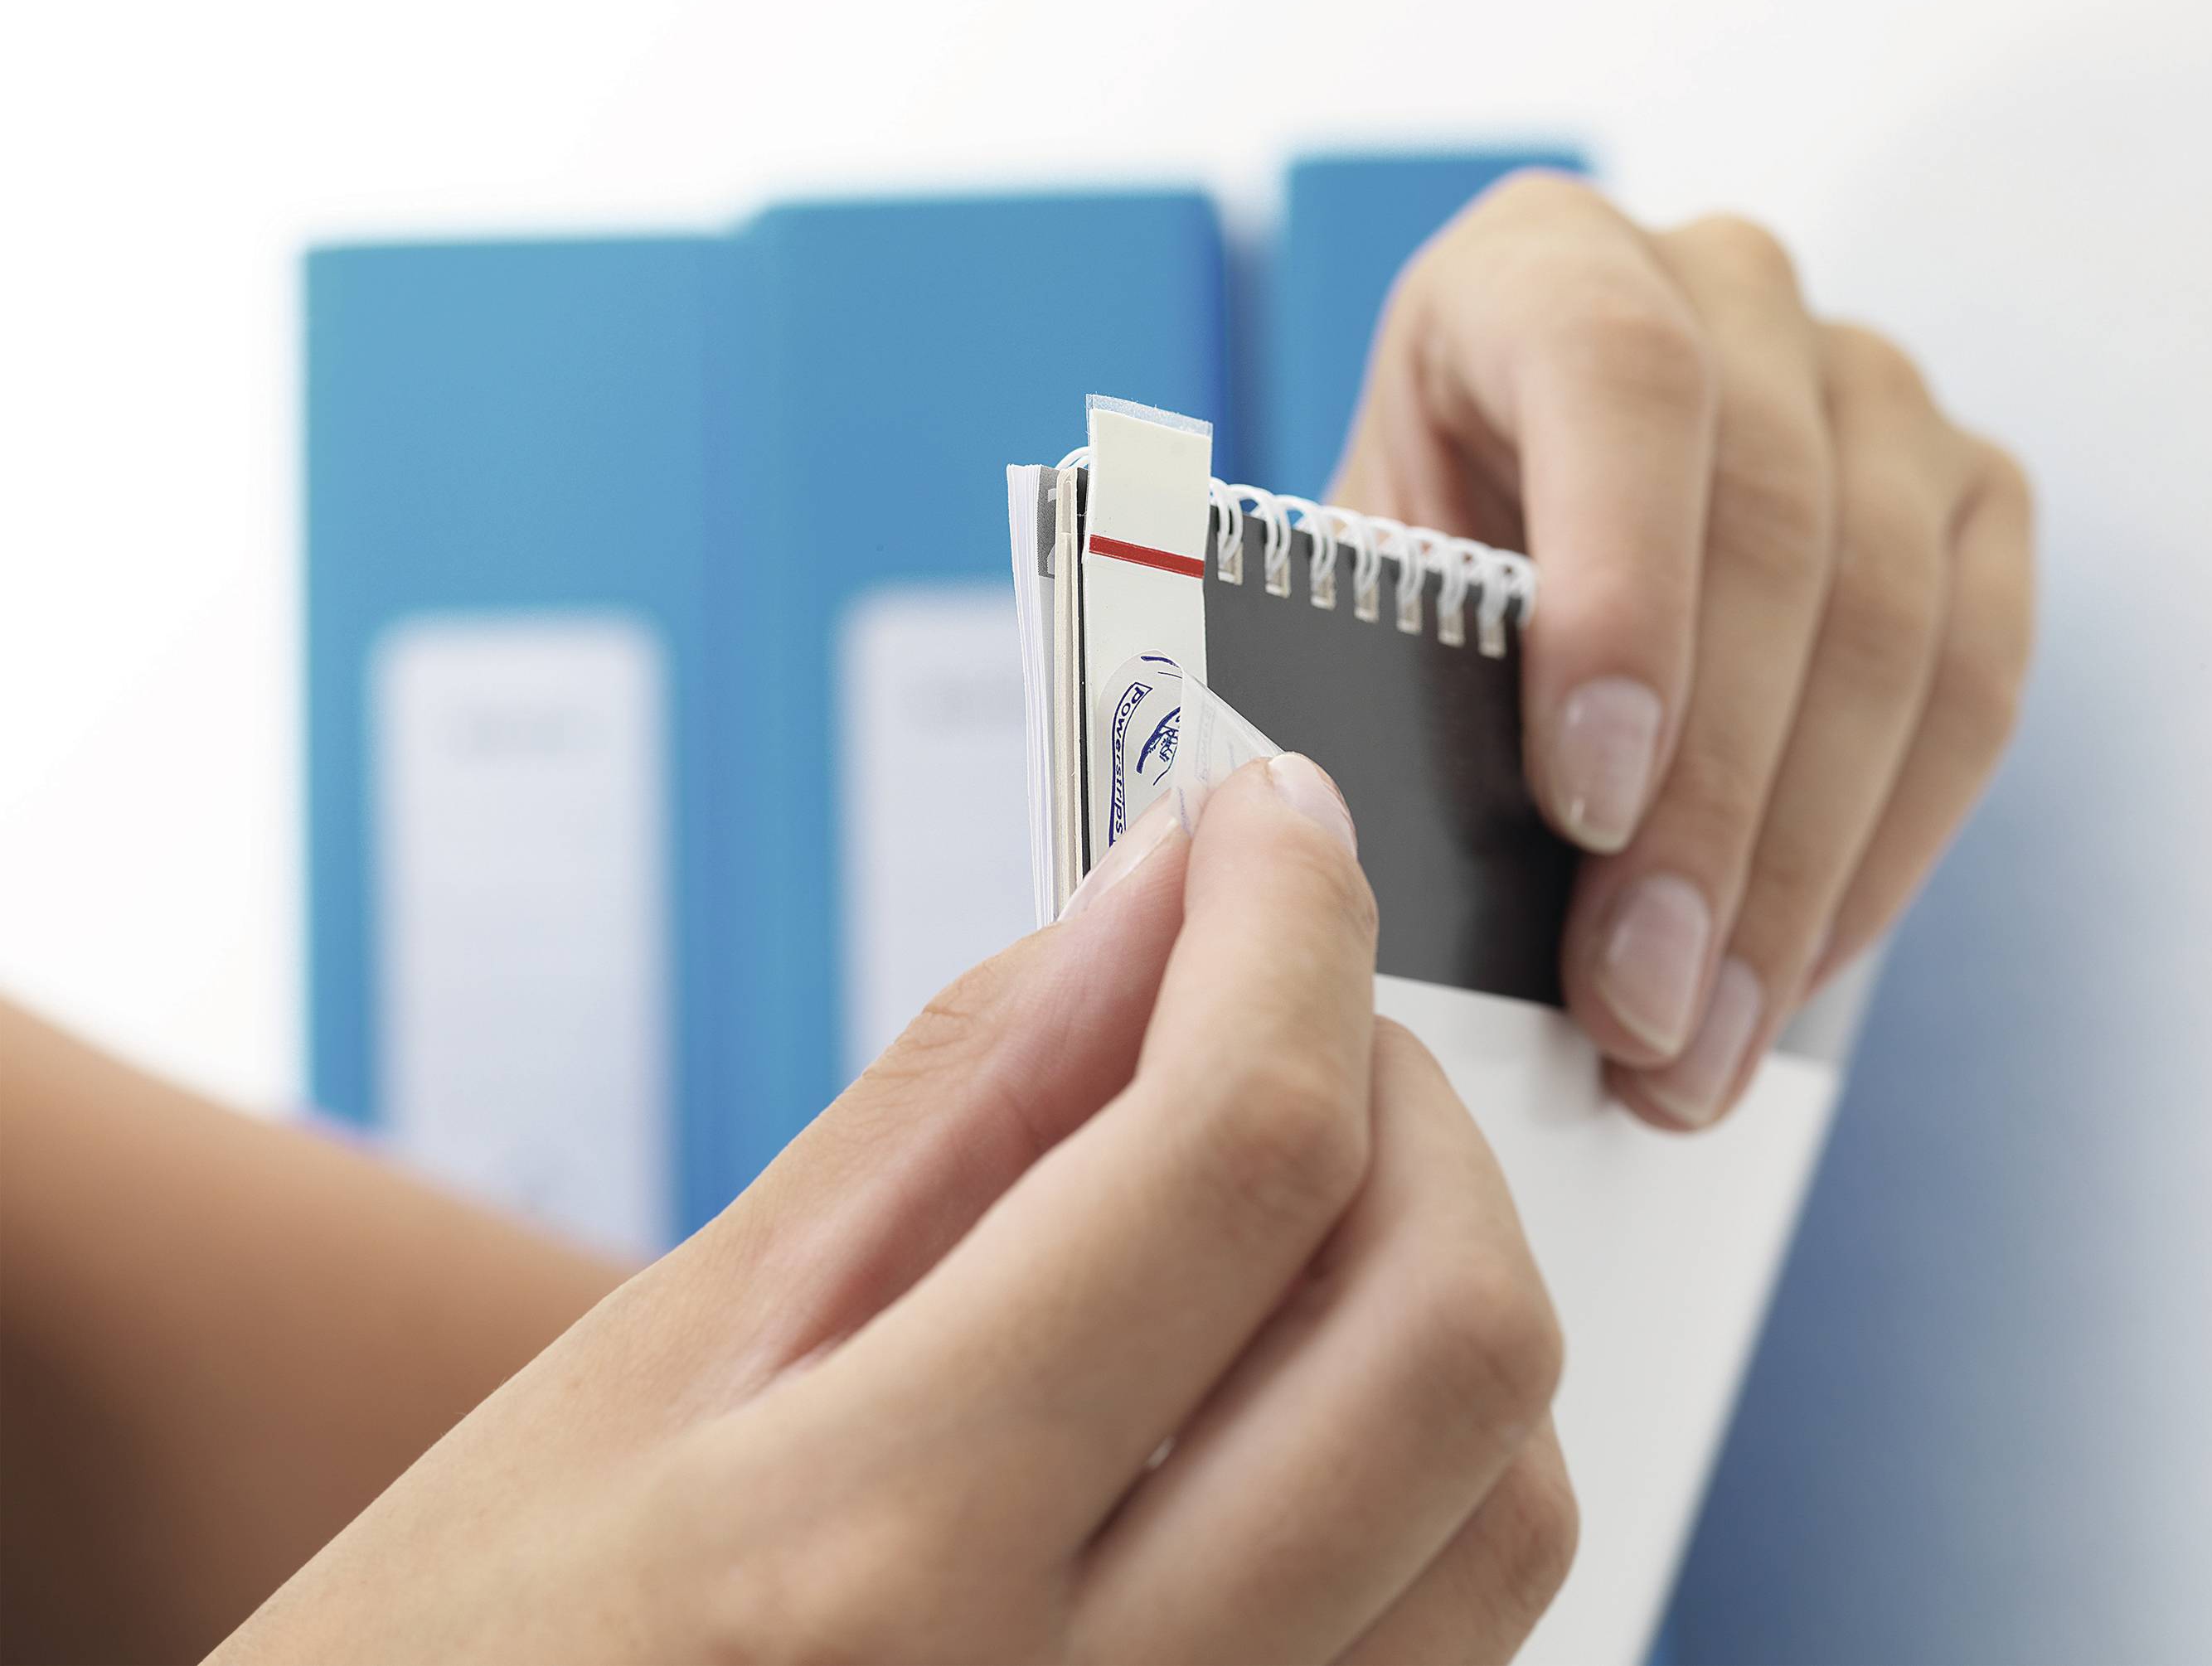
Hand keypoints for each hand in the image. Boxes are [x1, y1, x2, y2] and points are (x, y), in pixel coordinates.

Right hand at [213, 757, 1574, 1664]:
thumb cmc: (501, 1644)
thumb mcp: (675, 1348)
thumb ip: (956, 1112)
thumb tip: (1154, 910)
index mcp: (885, 1547)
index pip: (1234, 1156)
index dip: (1292, 931)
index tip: (1272, 827)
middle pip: (1448, 1337)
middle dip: (1414, 1098)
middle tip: (1284, 1009)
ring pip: (1510, 1510)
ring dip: (1442, 1279)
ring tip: (1287, 1196)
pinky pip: (1461, 1637)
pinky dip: (1427, 1458)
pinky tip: (1280, 1384)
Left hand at [1334, 171, 2035, 1129]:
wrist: (1510, 546)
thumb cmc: (1410, 582)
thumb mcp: (1360, 599)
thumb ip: (1384, 681)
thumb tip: (1391, 879)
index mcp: (1542, 265)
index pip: (1619, 381)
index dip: (1620, 593)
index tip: (1586, 802)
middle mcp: (1729, 290)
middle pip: (1775, 528)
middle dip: (1710, 806)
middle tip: (1640, 1009)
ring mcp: (1873, 389)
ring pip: (1894, 623)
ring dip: (1799, 869)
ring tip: (1702, 1043)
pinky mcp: (1971, 499)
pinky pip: (1980, 683)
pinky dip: (1886, 849)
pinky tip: (1792, 973)